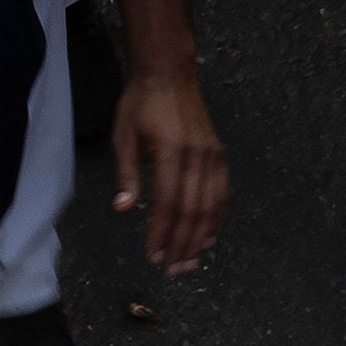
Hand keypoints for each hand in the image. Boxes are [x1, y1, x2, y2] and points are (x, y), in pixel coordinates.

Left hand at [112, 64, 228, 272]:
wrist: (169, 75)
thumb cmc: (141, 103)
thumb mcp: (123, 135)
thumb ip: (127, 174)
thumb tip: (125, 209)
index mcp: (171, 152)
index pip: (168, 203)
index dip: (162, 233)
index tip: (154, 255)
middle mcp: (197, 158)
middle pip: (192, 212)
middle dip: (181, 244)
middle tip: (172, 269)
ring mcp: (213, 158)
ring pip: (210, 208)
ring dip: (200, 239)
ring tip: (190, 262)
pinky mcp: (220, 158)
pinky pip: (222, 196)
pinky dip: (216, 220)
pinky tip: (208, 238)